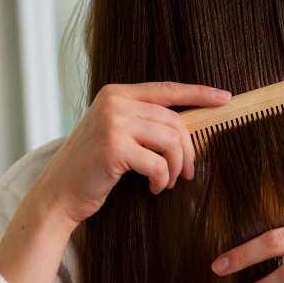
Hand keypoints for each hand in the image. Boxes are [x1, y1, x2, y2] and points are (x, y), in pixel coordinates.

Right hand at [0, 81, 228, 282]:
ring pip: (171, 141)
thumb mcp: (116, 134)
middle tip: (189, 172)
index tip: (224, 97)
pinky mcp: (115, 147)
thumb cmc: (91, 168)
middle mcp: (115, 102)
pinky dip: (162, 180)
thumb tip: (187, 128)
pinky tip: (153, 188)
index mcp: (116, 94)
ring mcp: (114, 122)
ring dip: (176, 167)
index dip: (199, 93)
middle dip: (188, 150)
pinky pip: (159, 163)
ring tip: (167, 182)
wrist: (58, 193)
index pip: (167, 89)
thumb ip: (143, 123)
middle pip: (174, 121)